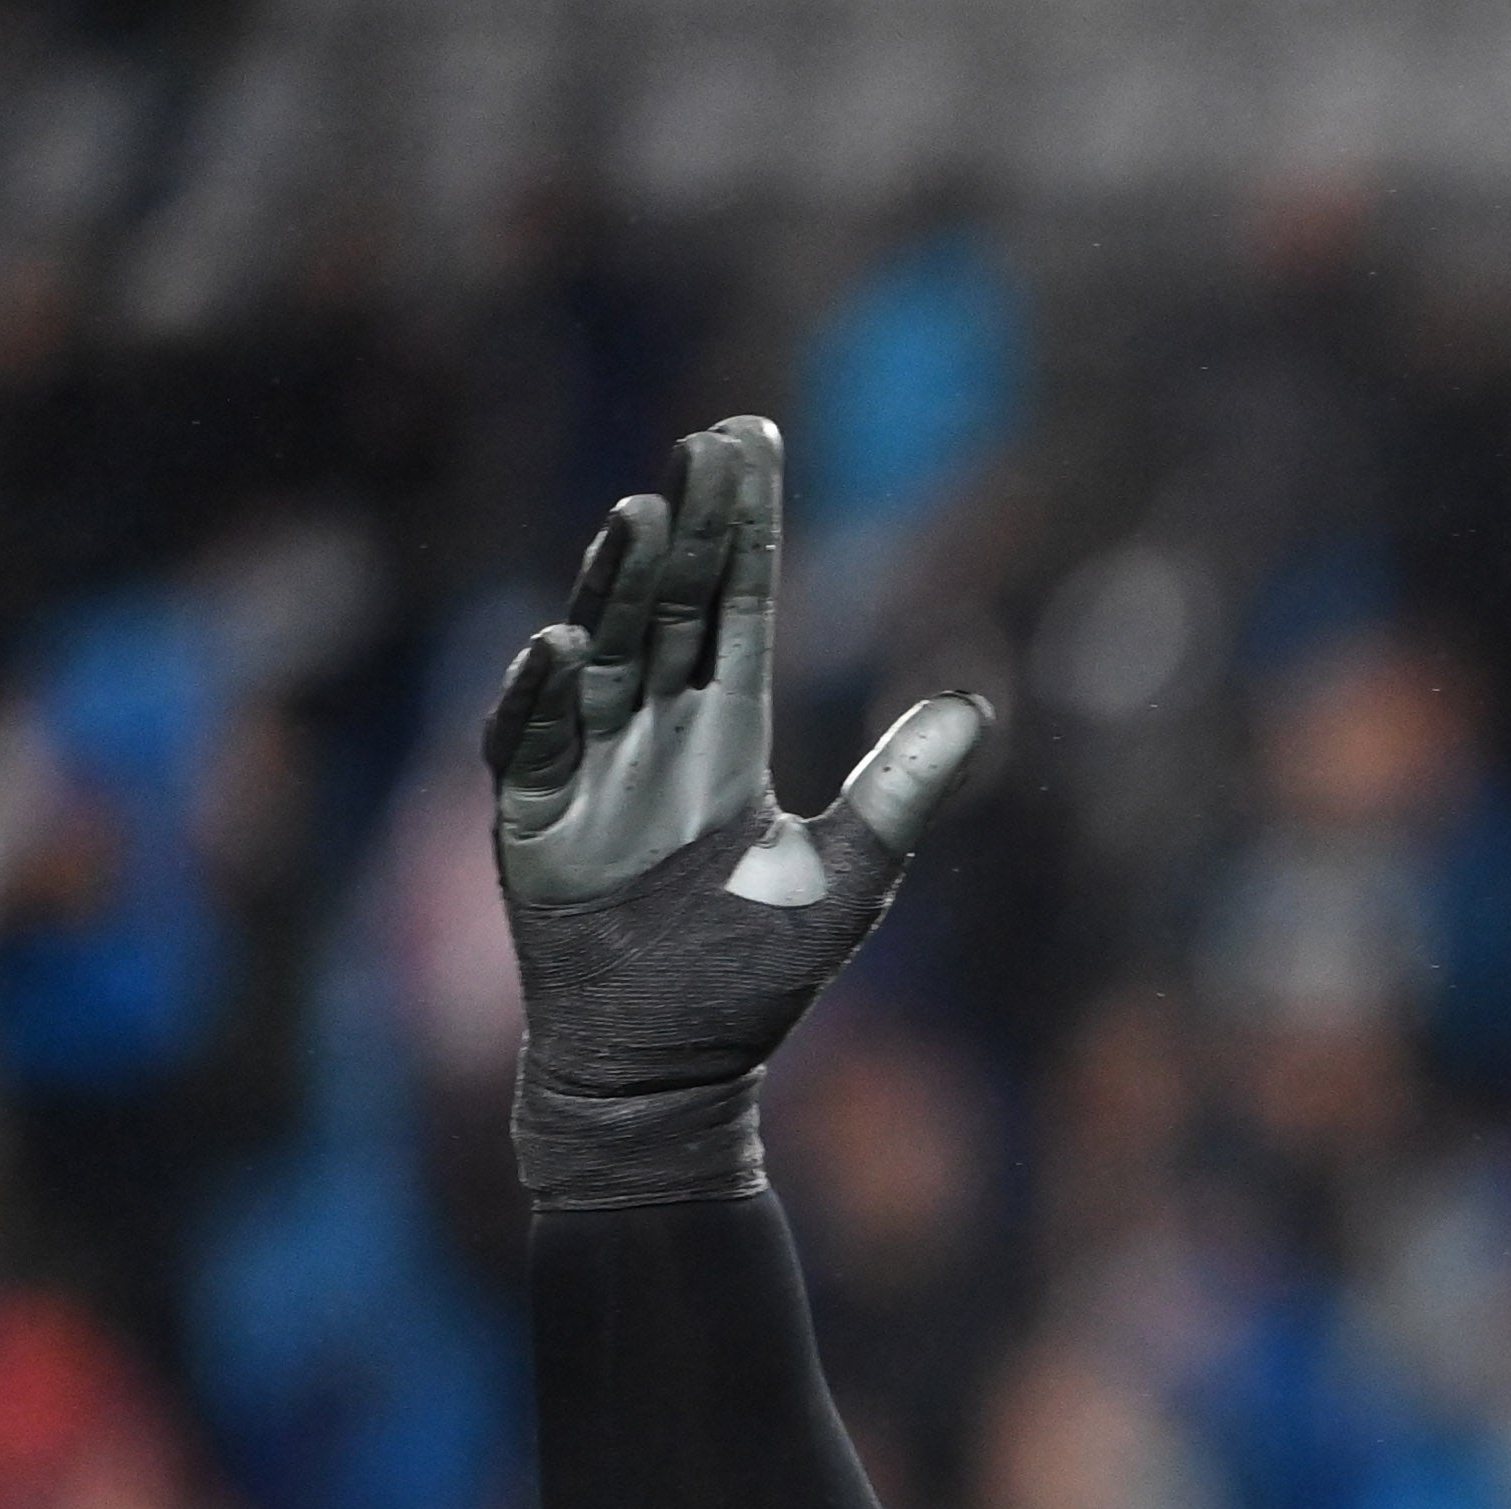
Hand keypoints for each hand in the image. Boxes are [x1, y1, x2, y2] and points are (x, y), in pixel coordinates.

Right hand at [485, 415, 993, 1208]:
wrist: (668, 1068)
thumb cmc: (752, 979)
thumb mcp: (846, 877)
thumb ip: (902, 790)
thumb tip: (979, 703)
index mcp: (726, 734)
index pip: (737, 606)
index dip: (745, 528)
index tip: (748, 439)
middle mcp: (652, 733)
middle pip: (667, 605)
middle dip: (688, 527)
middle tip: (707, 447)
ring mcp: (584, 769)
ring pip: (599, 653)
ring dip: (614, 588)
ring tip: (641, 519)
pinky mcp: (531, 822)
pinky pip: (531, 744)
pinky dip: (543, 698)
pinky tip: (565, 647)